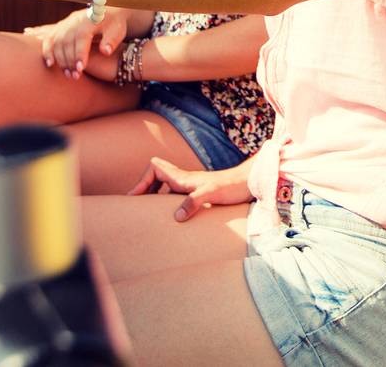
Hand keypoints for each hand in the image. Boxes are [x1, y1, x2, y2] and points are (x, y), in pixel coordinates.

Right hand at [24, 6, 127, 79]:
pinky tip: (50, 64)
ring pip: (56, 41)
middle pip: (66, 41)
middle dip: (69, 61)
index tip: (80, 68)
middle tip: (75, 76)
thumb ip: (112, 40)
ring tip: (67, 74)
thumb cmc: (114, 24)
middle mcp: (74, 21)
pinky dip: (47, 51)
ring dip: (59, 59)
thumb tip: (105, 51)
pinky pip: (49, 39)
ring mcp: (65, 23)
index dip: (80, 53)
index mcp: (89, 20)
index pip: (81, 38)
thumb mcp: (118, 30)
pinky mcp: (60, 27)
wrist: (107, 12)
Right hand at [128, 158, 253, 219]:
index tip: (135, 197)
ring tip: (147, 212)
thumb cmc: (232, 187)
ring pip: (165, 186)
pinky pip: (175, 196)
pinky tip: (170, 217)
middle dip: (144, 187)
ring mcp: (191, 187)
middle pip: (156, 175)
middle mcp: (185, 180)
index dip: (143, 180)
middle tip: (136, 205)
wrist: (250, 184)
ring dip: (154, 195)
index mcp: (183, 178)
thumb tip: (176, 217)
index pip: (155, 168)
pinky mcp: (199, 195)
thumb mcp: (211, 194)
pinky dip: (166, 202)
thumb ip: (193, 202)